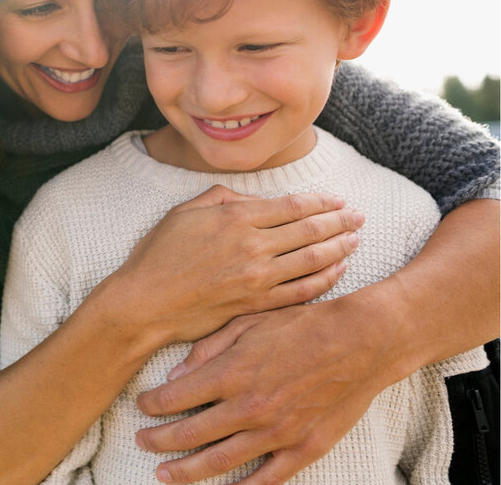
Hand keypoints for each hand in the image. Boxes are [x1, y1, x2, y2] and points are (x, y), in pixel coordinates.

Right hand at [105, 185, 362, 343]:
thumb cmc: (157, 256)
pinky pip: (301, 291)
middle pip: (310, 230)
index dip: (322, 203)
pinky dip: (324, 280)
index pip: (293, 206)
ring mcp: (256, 278)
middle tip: (359, 218)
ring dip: (339, 249)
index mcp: (235, 218)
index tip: (338, 201)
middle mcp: (252, 246)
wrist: (144, 303)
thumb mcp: (183, 213)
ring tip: (355, 241)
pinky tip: (336, 271)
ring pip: (312, 260)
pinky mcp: (255, 304)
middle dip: (339, 222)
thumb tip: (255, 201)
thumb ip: (222, 199)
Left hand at [134, 299, 394, 483]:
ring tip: (165, 475)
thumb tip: (175, 376)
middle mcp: (249, 407)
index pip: (174, 398)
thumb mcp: (248, 322)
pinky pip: (267, 478)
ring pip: (219, 461)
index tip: (141, 406)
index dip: (151, 405)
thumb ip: (208, 349)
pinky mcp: (303, 448)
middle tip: (142, 442)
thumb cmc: (302, 325)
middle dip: (158, 440)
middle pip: (189, 434)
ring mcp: (276, 432)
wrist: (362, 341)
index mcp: (232, 373)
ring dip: (186, 471)